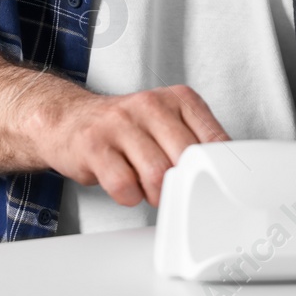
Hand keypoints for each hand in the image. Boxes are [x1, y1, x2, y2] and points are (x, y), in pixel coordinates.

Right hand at [42, 84, 230, 207]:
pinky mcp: (94, 144)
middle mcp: (151, 104)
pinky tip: (125, 187)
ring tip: (147, 187)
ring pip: (157, 173)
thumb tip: (225, 173)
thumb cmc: (126, 128)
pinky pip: (123, 184)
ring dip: (155, 193)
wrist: (70, 119)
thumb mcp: (168, 123)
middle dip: (182, 184)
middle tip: (173, 189)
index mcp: (178, 99)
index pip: (214, 139)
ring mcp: (121, 122)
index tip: (214, 186)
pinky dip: (129, 196)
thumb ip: (196, 143)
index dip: (216, 170)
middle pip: (186, 158)